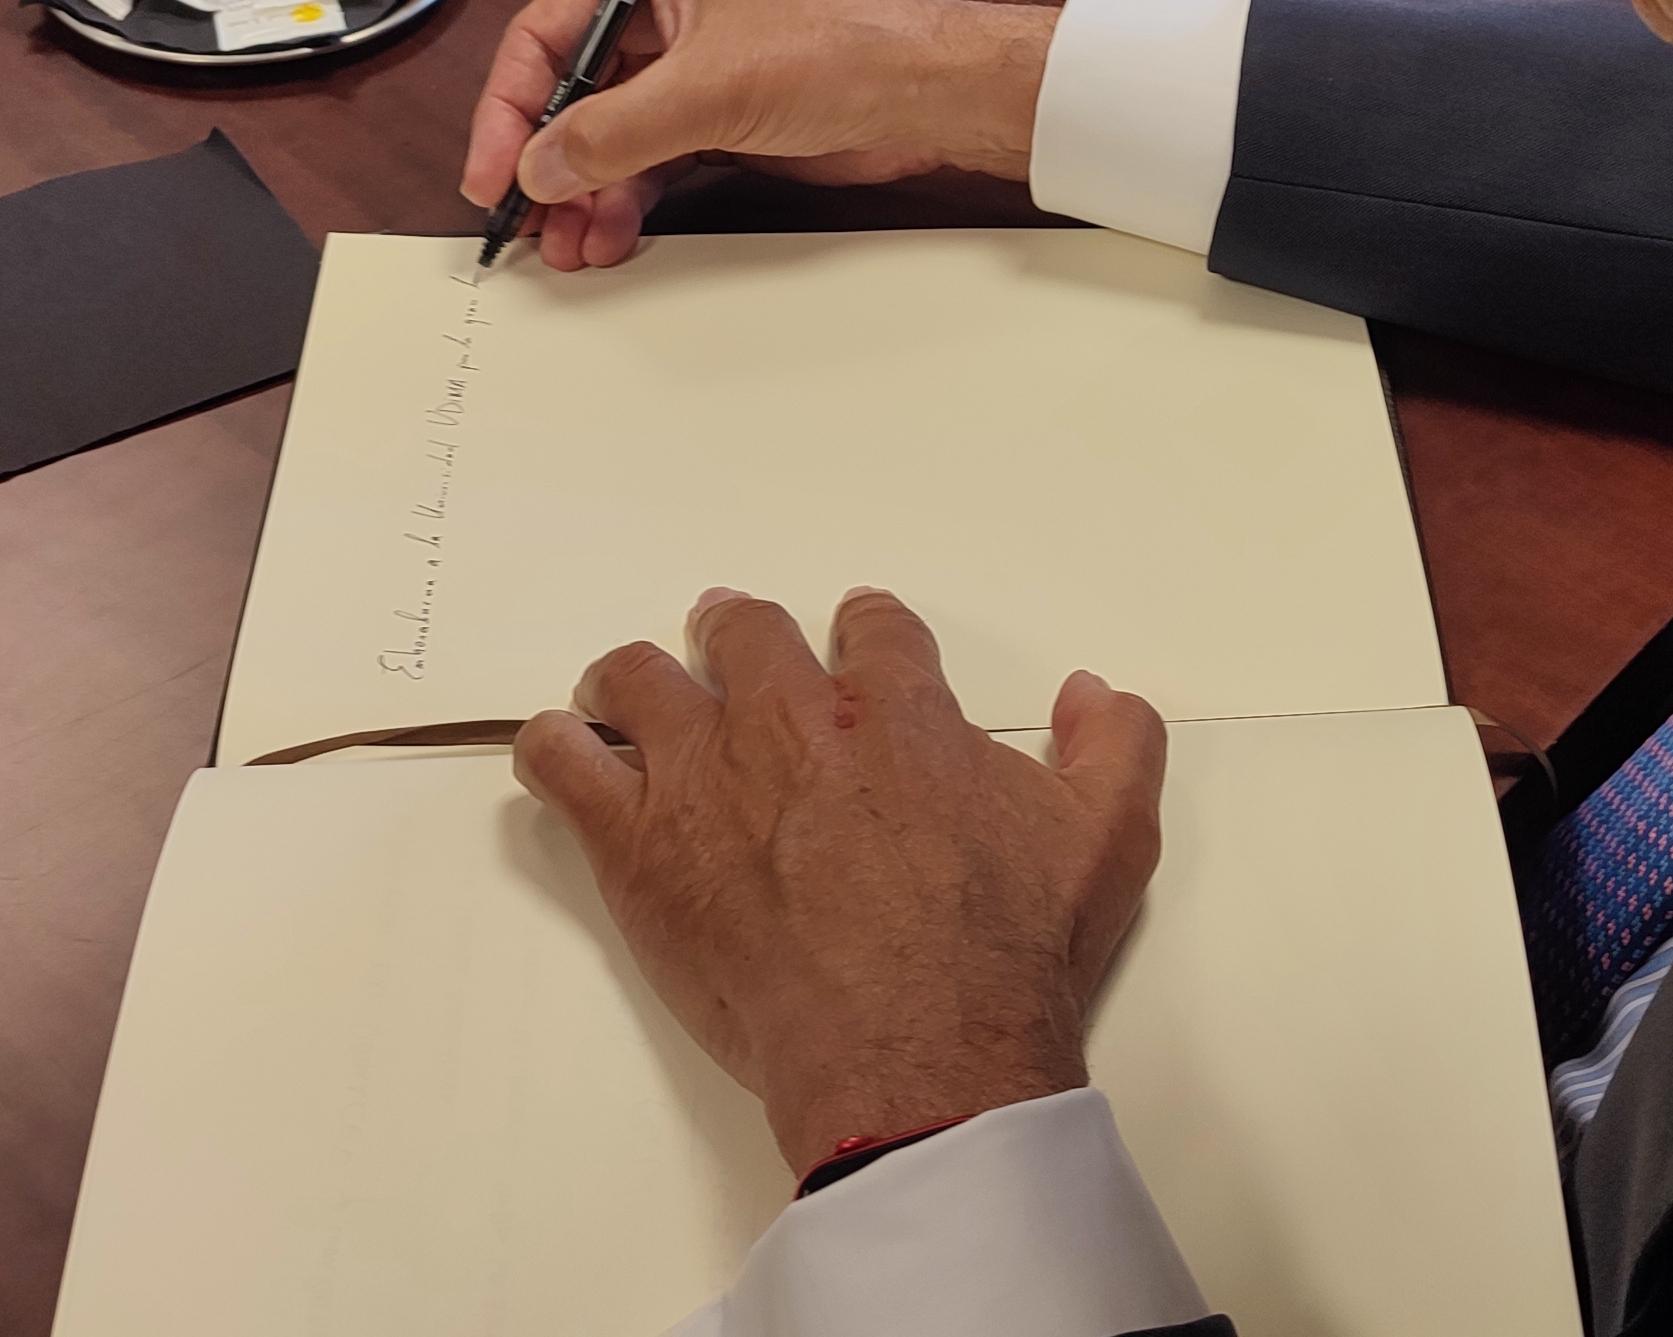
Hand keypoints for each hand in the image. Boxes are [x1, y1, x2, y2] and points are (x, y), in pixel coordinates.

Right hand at [459, 0, 1057, 269]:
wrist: (931, 94)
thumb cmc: (841, 50)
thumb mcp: (709, 90)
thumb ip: (614, 131)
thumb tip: (539, 166)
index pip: (545, 35)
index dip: (510, 107)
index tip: (492, 170)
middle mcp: (663, 17)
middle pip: (571, 92)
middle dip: (547, 162)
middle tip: (528, 223)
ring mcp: (691, 73)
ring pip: (609, 138)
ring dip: (584, 194)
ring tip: (569, 246)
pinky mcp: (721, 121)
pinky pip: (650, 164)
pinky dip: (626, 200)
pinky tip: (609, 236)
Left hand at [514, 589, 1169, 1175]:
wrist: (916, 1048)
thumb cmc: (1006, 951)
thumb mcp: (1105, 840)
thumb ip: (1115, 747)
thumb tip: (1095, 692)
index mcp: (898, 710)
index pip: (870, 625)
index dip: (863, 631)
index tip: (855, 648)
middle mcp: (793, 718)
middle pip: (743, 631)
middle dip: (738, 635)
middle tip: (731, 654)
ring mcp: (704, 775)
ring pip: (639, 676)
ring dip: (638, 680)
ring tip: (635, 699)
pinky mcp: (637, 845)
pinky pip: (563, 761)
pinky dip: (557, 748)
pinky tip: (565, 756)